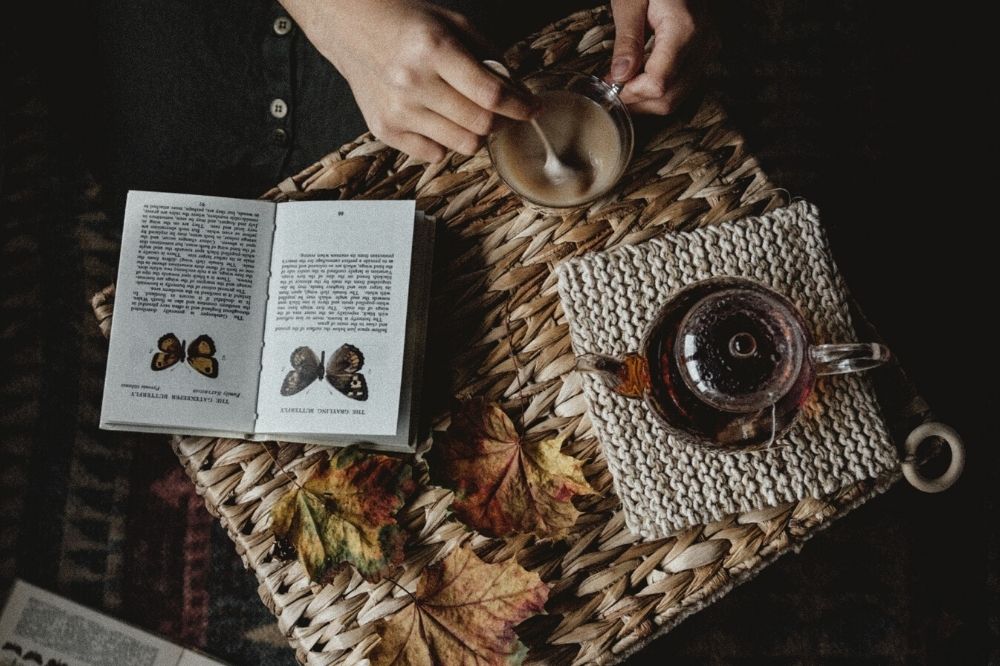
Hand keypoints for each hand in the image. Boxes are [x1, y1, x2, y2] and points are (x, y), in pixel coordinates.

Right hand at [280, 0, 537, 161]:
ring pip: (463, 145)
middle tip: (505, 112)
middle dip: (503, 121)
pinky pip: (435, 154)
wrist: (354, 29)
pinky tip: (439, 119)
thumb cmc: (410, 25)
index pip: (491, 94)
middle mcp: (413, 82)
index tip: (532, 108)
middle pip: (481, 125)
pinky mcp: (385, 130)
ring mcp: (397, 110)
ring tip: (470, 114)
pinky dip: (446, 141)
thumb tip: (519, 95)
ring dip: (477, 134)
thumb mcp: (456, 25)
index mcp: (434, 49)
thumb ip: (491, 59)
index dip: (521, 106)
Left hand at [609, 0, 711, 113]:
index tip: (609, 84)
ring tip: (622, 84)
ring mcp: (707, 51)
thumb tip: (620, 77)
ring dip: (646, 100)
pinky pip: (682, 87)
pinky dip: (658, 92)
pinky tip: (638, 79)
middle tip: (611, 88)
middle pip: (669, 98)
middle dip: (636, 101)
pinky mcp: (704, 54)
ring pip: (676, 99)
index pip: (658, 83)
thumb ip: (627, 39)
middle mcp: (703, 44)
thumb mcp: (630, 1)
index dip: (631, 92)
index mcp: (684, 29)